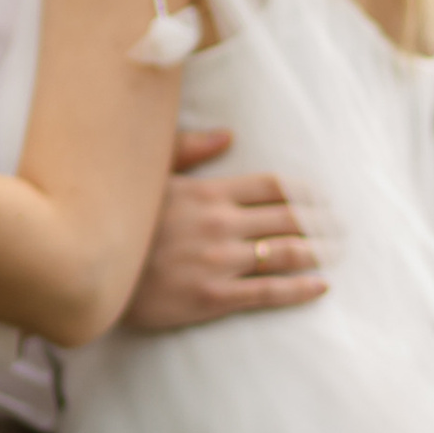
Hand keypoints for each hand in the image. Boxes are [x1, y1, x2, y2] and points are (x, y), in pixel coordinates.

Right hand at [123, 127, 325, 330]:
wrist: (90, 274)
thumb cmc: (119, 224)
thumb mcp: (148, 177)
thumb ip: (188, 150)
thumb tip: (228, 135)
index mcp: (208, 192)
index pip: (273, 187)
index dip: (305, 194)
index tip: (324, 200)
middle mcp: (220, 224)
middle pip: (289, 219)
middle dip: (322, 224)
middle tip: (343, 229)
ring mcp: (219, 261)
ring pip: (287, 253)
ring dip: (319, 252)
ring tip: (338, 253)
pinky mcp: (213, 297)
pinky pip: (270, 292)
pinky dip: (301, 288)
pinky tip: (321, 286)